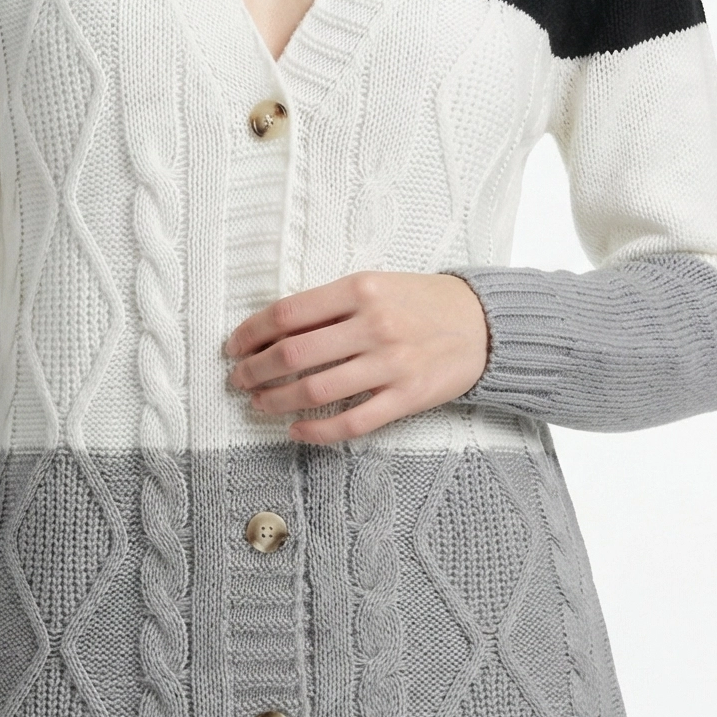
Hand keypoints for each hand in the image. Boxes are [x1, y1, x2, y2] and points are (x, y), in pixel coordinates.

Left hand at [223, 270, 489, 442]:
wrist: (483, 323)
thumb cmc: (420, 302)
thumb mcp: (376, 285)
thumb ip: (330, 305)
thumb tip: (272, 330)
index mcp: (360, 289)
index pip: (288, 313)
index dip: (251, 333)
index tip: (233, 346)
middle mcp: (374, 325)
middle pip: (294, 354)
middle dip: (255, 370)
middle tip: (238, 380)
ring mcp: (392, 363)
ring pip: (317, 390)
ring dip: (277, 401)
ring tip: (259, 404)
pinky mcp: (407, 397)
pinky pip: (353, 421)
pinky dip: (317, 431)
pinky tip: (296, 430)